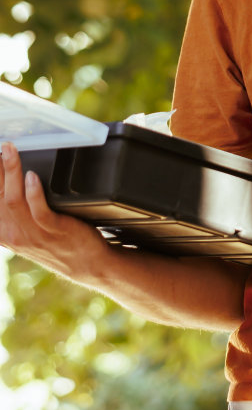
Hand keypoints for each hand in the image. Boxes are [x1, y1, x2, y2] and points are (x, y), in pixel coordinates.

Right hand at [0, 140, 109, 281]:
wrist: (85, 263)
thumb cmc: (55, 241)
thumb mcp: (26, 231)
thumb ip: (13, 212)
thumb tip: (6, 180)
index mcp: (3, 232)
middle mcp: (13, 233)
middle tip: (0, 145)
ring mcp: (33, 233)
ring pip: (14, 200)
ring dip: (11, 171)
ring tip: (9, 151)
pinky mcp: (54, 230)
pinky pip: (39, 211)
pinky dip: (33, 192)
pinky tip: (33, 177)